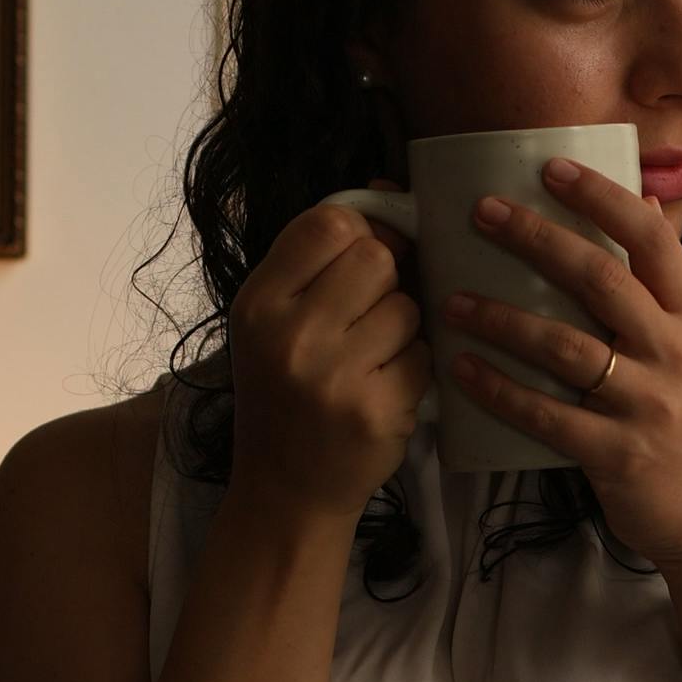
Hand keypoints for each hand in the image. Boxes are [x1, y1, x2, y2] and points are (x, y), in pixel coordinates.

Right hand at [224, 187, 431, 526]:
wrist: (286, 492)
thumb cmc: (287, 394)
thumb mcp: (275, 321)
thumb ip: (320, 259)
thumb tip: (390, 189)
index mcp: (258, 303)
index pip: (328, 223)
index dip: (362, 231)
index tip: (365, 259)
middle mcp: (288, 336)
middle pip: (376, 258)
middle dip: (386, 283)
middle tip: (366, 319)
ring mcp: (332, 376)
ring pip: (408, 307)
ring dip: (403, 329)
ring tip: (371, 360)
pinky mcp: (375, 411)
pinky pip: (424, 355)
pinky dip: (414, 369)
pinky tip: (383, 391)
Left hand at [440, 155, 681, 578]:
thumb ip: (669, 292)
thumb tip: (644, 205)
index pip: (654, 243)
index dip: (602, 199)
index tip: (551, 167)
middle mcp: (676, 356)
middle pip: (601, 280)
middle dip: (537, 239)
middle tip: (482, 211)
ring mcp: (649, 406)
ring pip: (565, 346)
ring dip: (501, 317)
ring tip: (451, 298)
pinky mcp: (618, 455)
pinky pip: (546, 415)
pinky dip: (499, 390)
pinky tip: (460, 370)